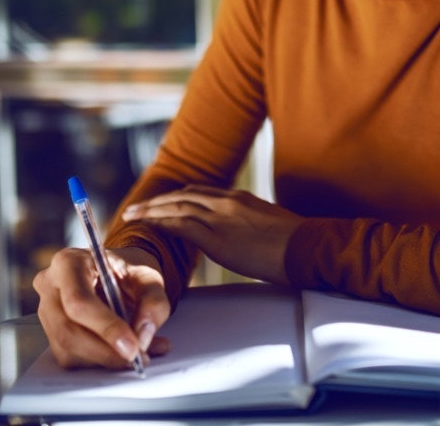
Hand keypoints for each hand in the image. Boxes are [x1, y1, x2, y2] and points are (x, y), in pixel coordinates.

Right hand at [33, 245, 170, 369]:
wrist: (118, 274)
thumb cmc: (129, 272)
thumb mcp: (149, 276)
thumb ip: (153, 300)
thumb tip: (143, 335)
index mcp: (68, 262)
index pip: (79, 300)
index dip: (105, 327)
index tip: (132, 347)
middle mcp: (50, 286)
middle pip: (69, 330)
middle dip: (106, 351)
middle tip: (138, 357)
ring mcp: (46, 312)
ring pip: (68, 349)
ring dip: (105, 359)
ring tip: (140, 354)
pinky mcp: (51, 334)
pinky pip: (71, 358)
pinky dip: (101, 361)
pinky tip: (122, 353)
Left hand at [122, 187, 303, 285]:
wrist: (305, 247)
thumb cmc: (294, 241)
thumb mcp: (268, 221)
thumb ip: (248, 221)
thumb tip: (240, 232)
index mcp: (239, 198)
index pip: (199, 192)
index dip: (176, 197)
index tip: (161, 202)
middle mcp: (227, 202)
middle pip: (183, 196)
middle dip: (157, 201)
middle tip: (137, 208)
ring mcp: (222, 218)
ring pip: (177, 207)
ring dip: (152, 211)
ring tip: (133, 216)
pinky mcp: (218, 238)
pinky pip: (182, 226)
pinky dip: (163, 224)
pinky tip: (150, 227)